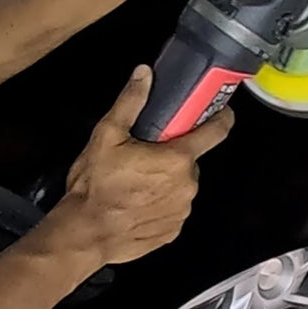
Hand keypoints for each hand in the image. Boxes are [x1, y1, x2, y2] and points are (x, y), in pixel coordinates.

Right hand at [46, 67, 233, 266]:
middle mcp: (186, 185)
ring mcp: (181, 210)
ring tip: (134, 182)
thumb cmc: (96, 187)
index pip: (216, 132)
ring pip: (180, 185)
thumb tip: (144, 76)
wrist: (86, 232)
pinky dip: (159, 203)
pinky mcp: (172, 230)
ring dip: (165, 180)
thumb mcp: (106, 136)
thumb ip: (130, 102)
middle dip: (172, 155)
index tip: (222, 111)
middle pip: (189, 160)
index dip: (221, 117)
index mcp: (176, 159)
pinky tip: (135, 202)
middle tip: (144, 155)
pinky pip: (172, 209)